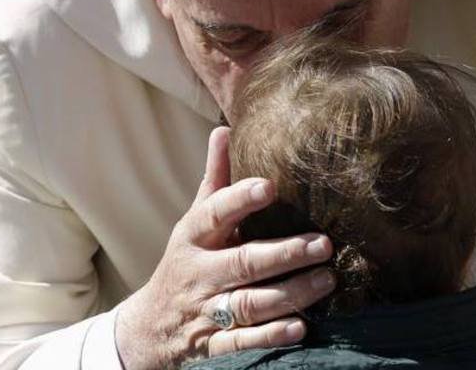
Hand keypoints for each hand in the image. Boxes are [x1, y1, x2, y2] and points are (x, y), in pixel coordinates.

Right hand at [115, 126, 334, 368]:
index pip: (214, 213)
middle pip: (243, 262)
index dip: (240, 199)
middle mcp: (199, 272)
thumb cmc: (186, 261)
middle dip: (285, 254)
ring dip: (291, 294)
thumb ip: (214, 180)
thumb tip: (224, 129)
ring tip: (326, 280)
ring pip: (249, 304)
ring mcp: (205, 311)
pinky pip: (243, 342)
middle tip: (325, 244)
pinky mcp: (212, 346)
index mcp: (194, 236)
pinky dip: (271, 336)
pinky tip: (301, 327)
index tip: (270, 186)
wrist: (148, 328)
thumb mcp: (194, 221)